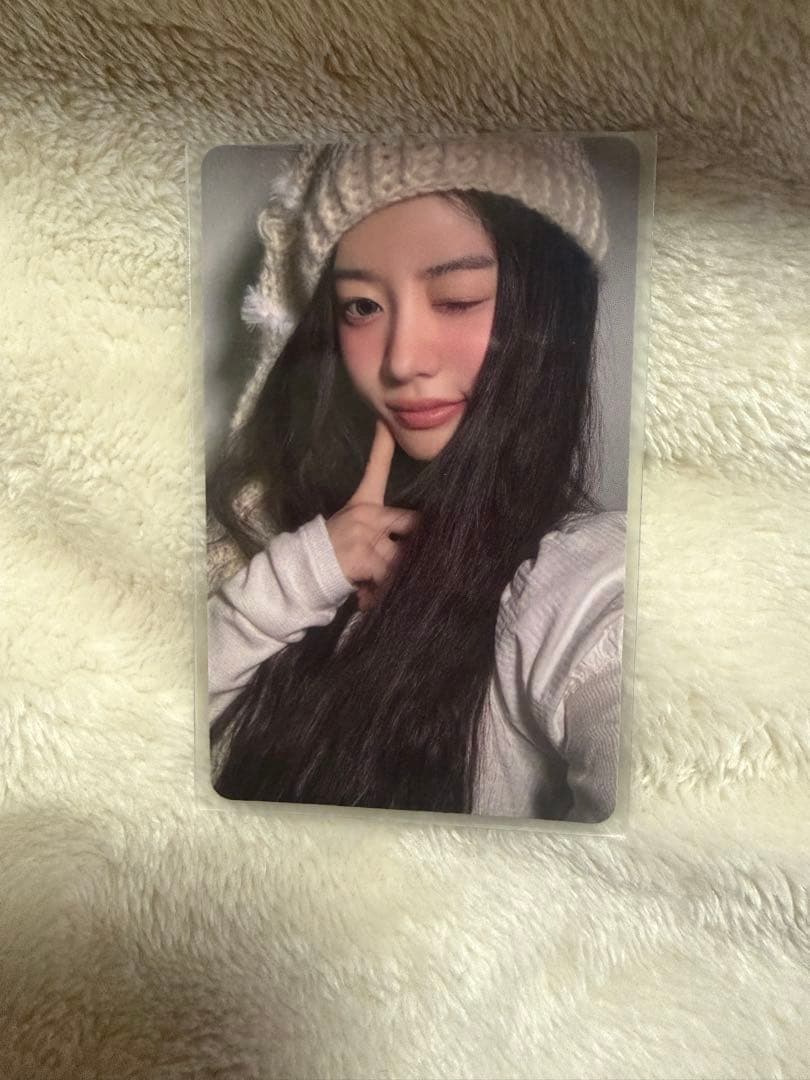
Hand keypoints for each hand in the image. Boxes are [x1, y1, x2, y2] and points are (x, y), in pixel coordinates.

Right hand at [326, 420, 419, 610]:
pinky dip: (380, 591)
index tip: (388, 422)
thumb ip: (382, 535)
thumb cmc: (332, 553)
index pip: (376, 468)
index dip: (384, 444)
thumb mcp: (353, 534)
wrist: (301, 574)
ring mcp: (364, 534)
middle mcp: (366, 515)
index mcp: (364, 504)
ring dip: (395, 576)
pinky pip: (388, 576)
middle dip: (418, 545)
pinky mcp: (363, 556)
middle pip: (412, 522)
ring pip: (402, 557)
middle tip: (417, 558)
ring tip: (378, 586)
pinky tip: (366, 597)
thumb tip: (414, 549)